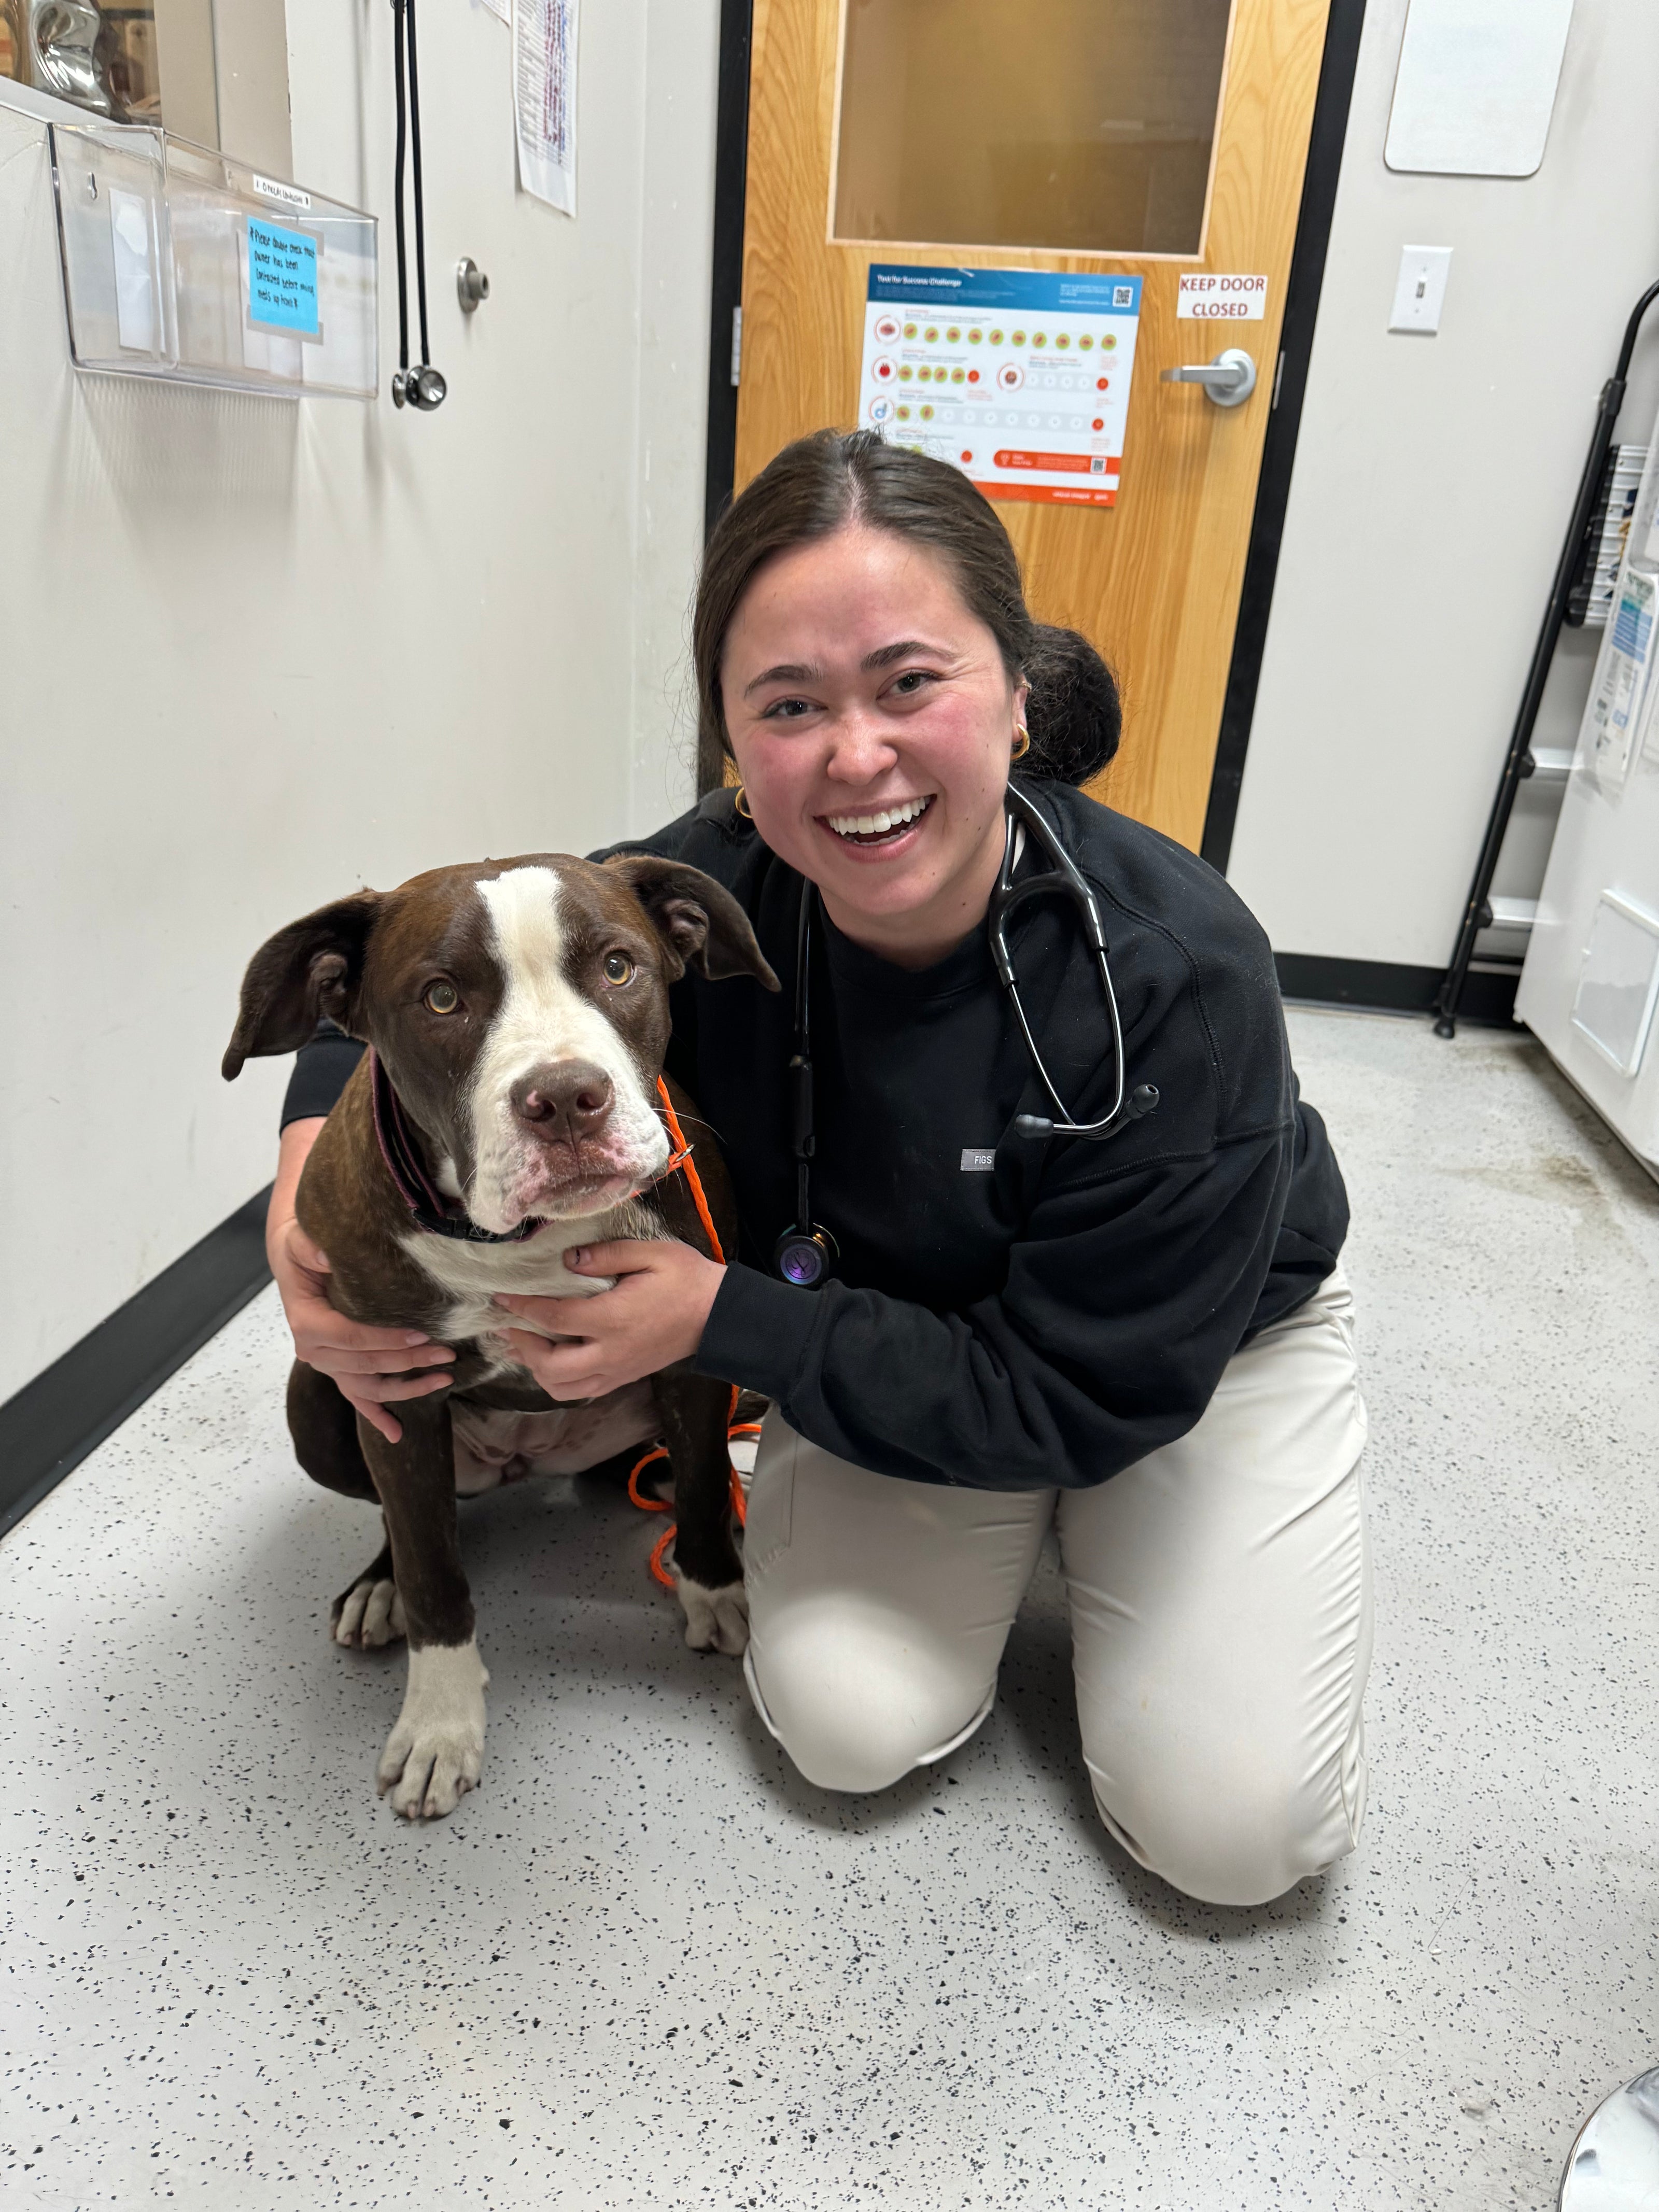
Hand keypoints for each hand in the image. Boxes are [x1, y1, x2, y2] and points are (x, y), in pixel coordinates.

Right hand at [268, 1208, 453, 1444]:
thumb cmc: (302, 1249)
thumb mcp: (302, 1241)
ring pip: (368, 1386)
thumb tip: (331, 1255)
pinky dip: (377, 1416)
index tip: (420, 1336)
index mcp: (307, 1323)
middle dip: (408, 1362)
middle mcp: (314, 1351)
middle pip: (366, 1364)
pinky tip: (398, 1433)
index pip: (350, 1338)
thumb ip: (314, 1248)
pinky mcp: (339, 1367)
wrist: (296, 1261)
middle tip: (446, 1353)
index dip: (386, 1340)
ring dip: (406, 1389)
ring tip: (443, 1381)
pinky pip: (358, 1397)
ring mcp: (328, 1364)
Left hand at [496, 1240, 724, 1399]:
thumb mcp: (651, 1253)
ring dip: (538, 1370)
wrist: (719, 1316)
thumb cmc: (687, 1279)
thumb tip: (567, 1260)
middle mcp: (610, 1353)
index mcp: (613, 1319)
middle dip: (523, 1346)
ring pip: (563, 1388)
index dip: (522, 1308)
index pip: (554, 1318)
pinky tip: (554, 1360)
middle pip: (550, 1366)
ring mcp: (617, 1371)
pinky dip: (560, 1381)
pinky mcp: (624, 1378)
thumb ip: (605, 1255)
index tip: (501, 1296)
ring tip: (527, 1345)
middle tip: (509, 1325)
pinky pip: (582, 1392)